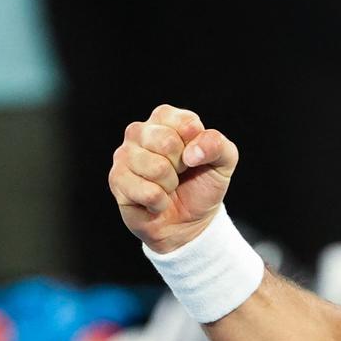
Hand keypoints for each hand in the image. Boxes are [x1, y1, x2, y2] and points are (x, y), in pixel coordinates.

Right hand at [108, 104, 238, 252]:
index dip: (197, 145)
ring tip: (168, 186)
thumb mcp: (224, 161)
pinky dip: (160, 202)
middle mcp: (141, 131)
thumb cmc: (203, 184)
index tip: (196, 156)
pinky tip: (157, 200)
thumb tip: (192, 153)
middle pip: (167, 142)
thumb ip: (217, 145)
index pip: (186, 122)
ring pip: (157, 167)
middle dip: (182, 165)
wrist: (189, 222)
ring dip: (170, 184)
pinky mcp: (117, 180)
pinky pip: (148, 192)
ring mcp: (124, 155)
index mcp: (166, 118)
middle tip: (180, 173)